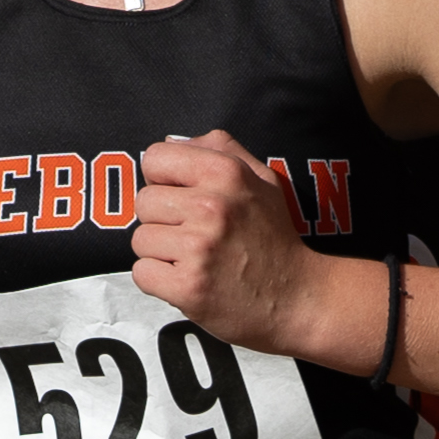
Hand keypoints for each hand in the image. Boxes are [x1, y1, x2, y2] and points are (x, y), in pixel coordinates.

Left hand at [130, 131, 324, 351]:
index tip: (181, 197)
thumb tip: (172, 141)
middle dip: (162, 220)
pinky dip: (159, 281)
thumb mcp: (263, 181)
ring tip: (195, 259)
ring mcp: (199, 248)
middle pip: (144, 202)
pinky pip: (142, 273)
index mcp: (226, 173)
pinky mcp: (188, 286)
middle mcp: (211, 206)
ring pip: (140, 240)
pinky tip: (188, 279)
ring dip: (161, 252)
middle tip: (193, 234)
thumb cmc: (275, 238)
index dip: (163, 179)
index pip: (155, 158)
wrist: (298, 298)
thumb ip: (222, 150)